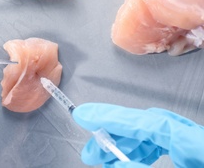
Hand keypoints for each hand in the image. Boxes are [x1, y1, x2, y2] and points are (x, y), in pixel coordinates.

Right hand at [72, 103, 203, 167]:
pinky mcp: (195, 154)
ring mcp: (196, 145)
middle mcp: (196, 139)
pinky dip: (141, 152)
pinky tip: (129, 160)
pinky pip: (163, 145)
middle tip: (90, 153)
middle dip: (115, 138)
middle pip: (148, 127)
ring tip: (105, 160)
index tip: (86, 116)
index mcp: (199, 145)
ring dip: (125, 147)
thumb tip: (119, 164)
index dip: (114, 118)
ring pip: (153, 136)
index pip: (151, 123)